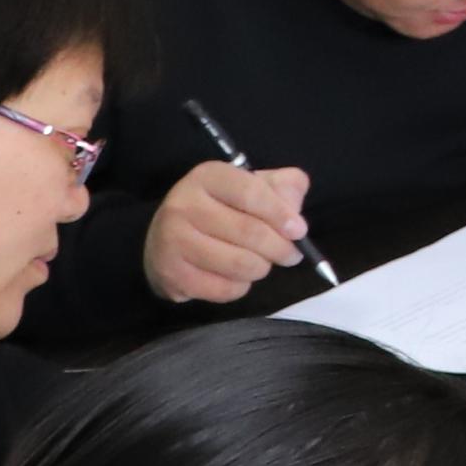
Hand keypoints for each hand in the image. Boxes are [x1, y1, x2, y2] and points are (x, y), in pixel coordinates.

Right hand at [143, 158, 311, 305]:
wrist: (166, 240)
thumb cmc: (219, 209)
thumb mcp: (251, 185)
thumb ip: (282, 186)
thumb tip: (294, 205)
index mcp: (207, 176)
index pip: (251, 192)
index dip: (281, 214)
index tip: (299, 231)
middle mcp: (184, 205)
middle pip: (249, 232)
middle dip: (280, 248)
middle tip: (291, 255)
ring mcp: (173, 241)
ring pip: (239, 264)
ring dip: (261, 268)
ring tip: (263, 263)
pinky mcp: (171, 274)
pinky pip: (224, 289)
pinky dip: (241, 287)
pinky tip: (238, 277)